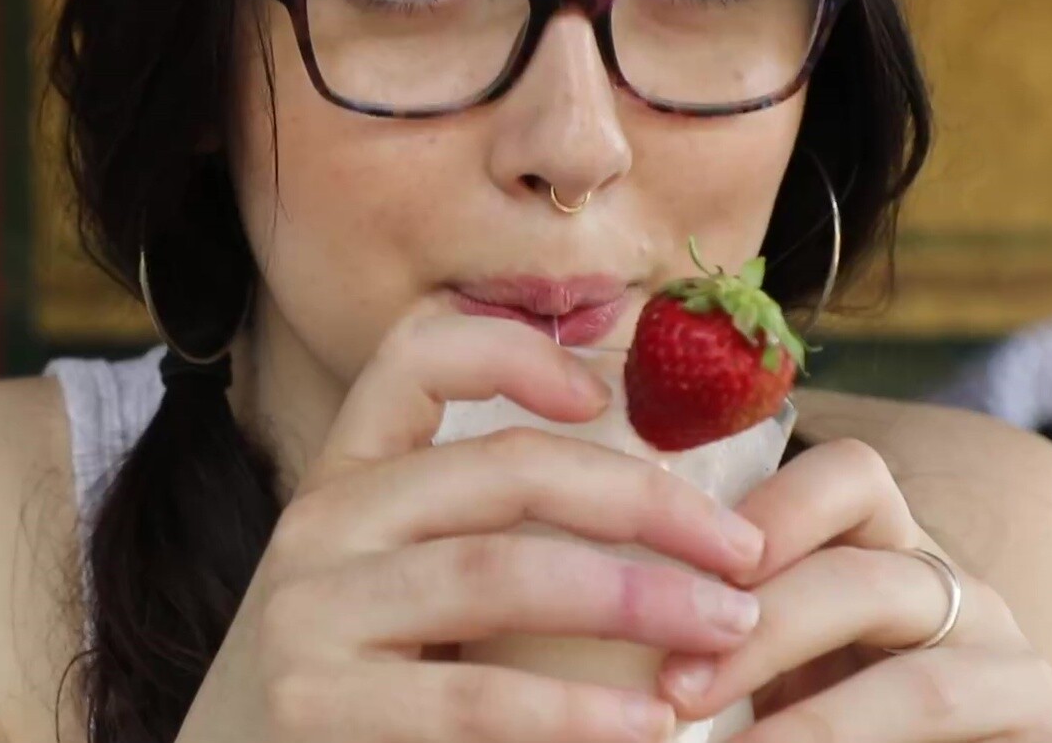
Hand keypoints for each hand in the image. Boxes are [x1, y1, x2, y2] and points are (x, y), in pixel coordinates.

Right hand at [177, 307, 772, 742]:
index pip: (412, 355)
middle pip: (499, 468)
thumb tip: (660, 484)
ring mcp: (307, 616)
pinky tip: (652, 725)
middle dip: (643, 500)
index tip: (608, 389)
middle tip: (744, 551)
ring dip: (636, 597)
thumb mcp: (415, 591)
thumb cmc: (382, 695)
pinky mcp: (316, 706)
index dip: (516, 347)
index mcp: (345, 479)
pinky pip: (475, 697)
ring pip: (497, 571)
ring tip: (728, 627)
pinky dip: (578, 712)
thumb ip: (490, 532)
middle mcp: (317, 526)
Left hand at [656, 437, 1051, 740]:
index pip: (849, 477)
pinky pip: (948, 717)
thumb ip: (713, 627)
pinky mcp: (1038, 722)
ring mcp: (1002, 655)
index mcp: (876, 544)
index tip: (691, 562)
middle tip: (675, 686)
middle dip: (761, 627)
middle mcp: (947, 585)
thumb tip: (616, 624)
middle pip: (862, 573)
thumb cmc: (809, 712)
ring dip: (817, 720)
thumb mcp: (762, 663)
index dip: (775, 507)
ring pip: (919, 673)